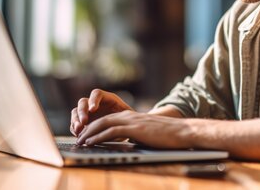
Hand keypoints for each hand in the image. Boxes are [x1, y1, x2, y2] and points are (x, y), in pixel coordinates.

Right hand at [70, 89, 133, 135]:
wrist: (126, 130)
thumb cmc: (128, 121)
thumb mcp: (128, 117)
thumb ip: (123, 116)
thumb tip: (117, 121)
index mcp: (106, 98)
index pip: (96, 94)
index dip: (93, 100)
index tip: (93, 109)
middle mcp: (94, 104)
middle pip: (83, 102)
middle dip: (82, 112)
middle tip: (83, 122)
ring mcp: (87, 113)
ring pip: (75, 112)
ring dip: (75, 120)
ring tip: (78, 129)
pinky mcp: (82, 124)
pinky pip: (74, 124)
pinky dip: (74, 129)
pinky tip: (78, 135)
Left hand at [76, 110, 193, 148]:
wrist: (181, 131)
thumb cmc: (167, 136)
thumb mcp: (147, 134)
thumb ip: (135, 136)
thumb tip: (128, 144)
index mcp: (131, 117)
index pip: (107, 120)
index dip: (94, 128)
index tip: (86, 137)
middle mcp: (128, 116)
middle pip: (101, 120)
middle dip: (88, 130)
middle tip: (78, 139)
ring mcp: (130, 121)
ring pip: (103, 124)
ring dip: (89, 133)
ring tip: (80, 142)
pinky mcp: (133, 129)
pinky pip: (111, 132)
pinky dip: (98, 137)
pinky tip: (91, 142)